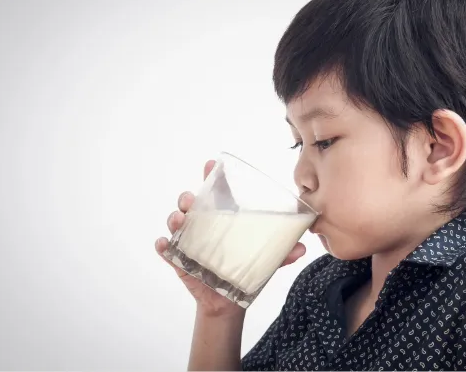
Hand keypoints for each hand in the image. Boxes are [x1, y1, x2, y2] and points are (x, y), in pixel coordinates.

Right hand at [155, 160, 306, 316]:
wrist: (229, 301)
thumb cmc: (245, 272)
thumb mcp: (265, 262)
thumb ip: (282, 254)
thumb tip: (302, 248)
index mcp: (223, 221)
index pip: (215, 193)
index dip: (211, 177)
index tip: (210, 164)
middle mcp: (203, 227)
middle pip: (190, 204)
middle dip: (187, 198)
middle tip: (191, 201)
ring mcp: (188, 243)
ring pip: (176, 223)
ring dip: (174, 218)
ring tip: (178, 221)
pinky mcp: (179, 261)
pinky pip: (166, 251)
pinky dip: (163, 246)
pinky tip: (164, 244)